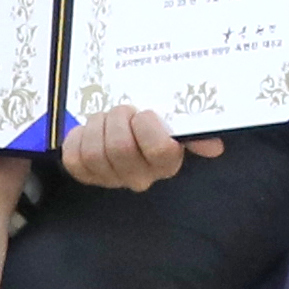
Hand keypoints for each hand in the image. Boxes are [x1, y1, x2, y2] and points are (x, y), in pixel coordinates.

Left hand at [59, 104, 218, 191]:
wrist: (125, 130)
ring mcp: (110, 178)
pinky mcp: (85, 174)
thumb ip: (196, 132)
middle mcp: (139, 177)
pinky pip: (74, 158)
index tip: (145, 114)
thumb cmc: (153, 124)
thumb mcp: (177, 123)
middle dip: (118, 119)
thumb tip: (214, 147)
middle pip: (120, 148)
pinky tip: (88, 132)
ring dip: (97, 126)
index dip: (147, 125)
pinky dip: (77, 138)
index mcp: (166, 163)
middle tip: (122, 110)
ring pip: (94, 152)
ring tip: (105, 119)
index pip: (159, 149)